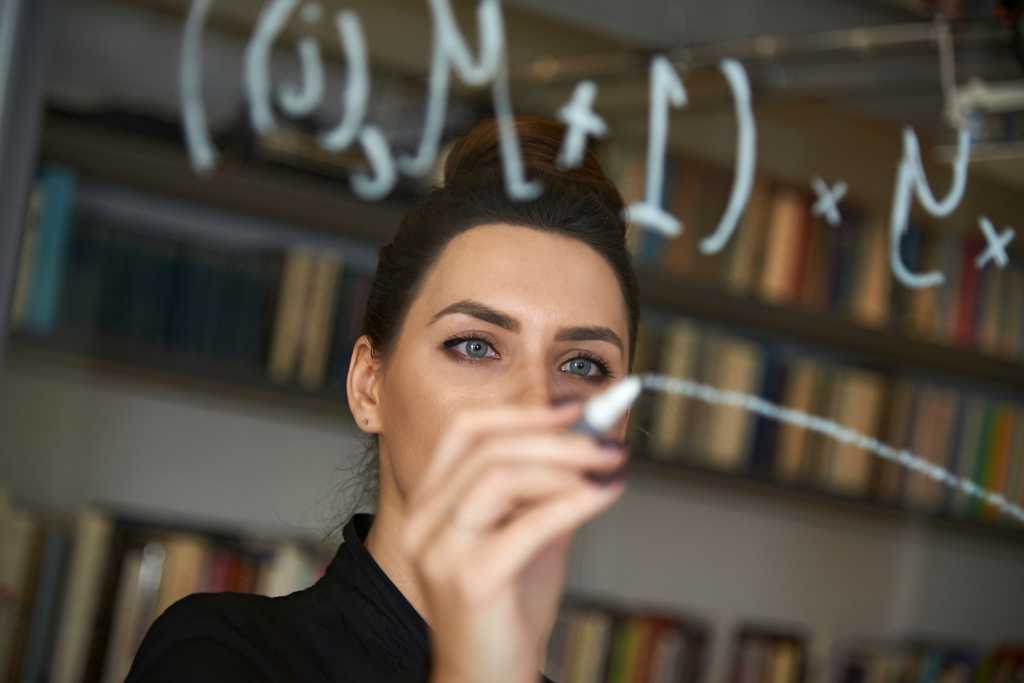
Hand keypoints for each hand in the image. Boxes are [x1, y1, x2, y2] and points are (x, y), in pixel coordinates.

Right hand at [399, 402, 626, 682]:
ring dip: (566, 464)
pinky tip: (606, 494)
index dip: (521, 413)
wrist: (489, 680)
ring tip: (608, 466)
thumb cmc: (508, 609)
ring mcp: (441, 551)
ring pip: (500, 476)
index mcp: (431, 504)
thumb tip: (592, 440)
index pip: (465, 431)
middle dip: (556, 436)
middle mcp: (425, 523)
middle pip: (487, 448)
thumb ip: (546, 490)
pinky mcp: (471, 580)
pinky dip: (576, 501)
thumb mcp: (528, 535)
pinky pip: (530, 523)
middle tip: (606, 441)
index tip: (575, 409)